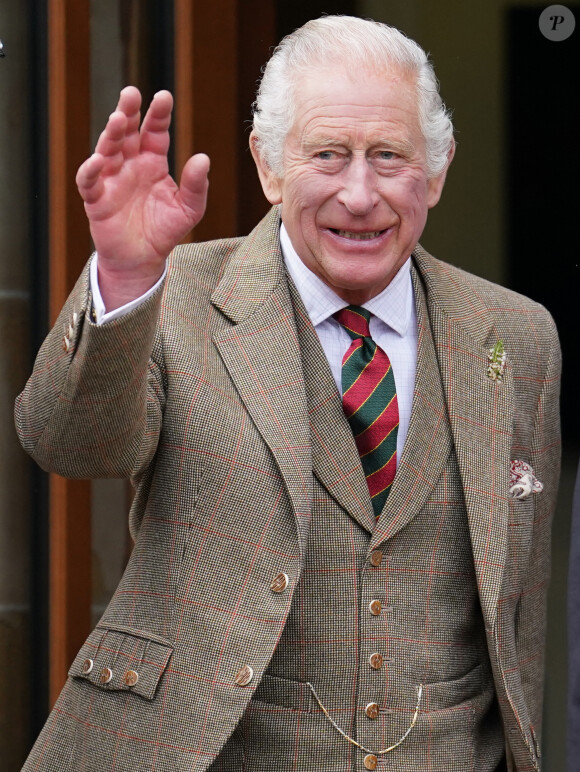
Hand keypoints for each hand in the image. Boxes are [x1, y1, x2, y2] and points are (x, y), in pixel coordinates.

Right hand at [76, 86, 208, 309]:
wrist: (143, 260)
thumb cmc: (164, 231)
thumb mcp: (189, 210)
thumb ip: (197, 186)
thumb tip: (203, 158)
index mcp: (153, 162)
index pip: (155, 131)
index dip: (158, 114)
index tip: (164, 96)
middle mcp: (130, 164)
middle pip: (126, 132)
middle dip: (128, 111)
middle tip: (131, 93)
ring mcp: (111, 179)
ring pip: (107, 149)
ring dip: (110, 134)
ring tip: (117, 119)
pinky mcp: (96, 198)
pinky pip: (90, 180)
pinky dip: (91, 170)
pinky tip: (99, 160)